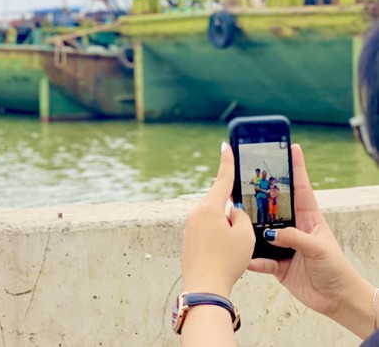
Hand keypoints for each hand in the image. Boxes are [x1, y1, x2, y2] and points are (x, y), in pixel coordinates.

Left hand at [182, 143, 253, 295]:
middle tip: (240, 238)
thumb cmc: (227, 261)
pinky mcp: (187, 239)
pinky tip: (222, 256)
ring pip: (215, 221)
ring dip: (226, 230)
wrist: (204, 287)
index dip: (227, 163)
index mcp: (209, 208)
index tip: (225, 146)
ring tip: (232, 253)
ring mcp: (189, 226)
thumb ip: (240, 217)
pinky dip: (218, 240)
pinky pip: (207, 233)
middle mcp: (195, 213)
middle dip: (233, 216)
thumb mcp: (245, 236)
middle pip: (220, 205)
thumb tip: (232, 212)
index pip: (222, 180)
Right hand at [247, 144, 374, 335]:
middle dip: (259, 192)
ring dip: (249, 227)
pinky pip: (259, 258)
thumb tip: (270, 233)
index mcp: (309, 218)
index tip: (291, 147)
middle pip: (272, 206)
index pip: (301, 188)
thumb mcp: (319, 248)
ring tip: (235, 217)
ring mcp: (283, 245)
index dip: (296, 168)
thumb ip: (295, 237)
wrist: (336, 299)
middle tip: (244, 177)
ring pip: (261, 230)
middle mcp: (293, 228)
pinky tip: (244, 257)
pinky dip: (252, 259)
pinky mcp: (276, 264)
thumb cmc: (336, 269)